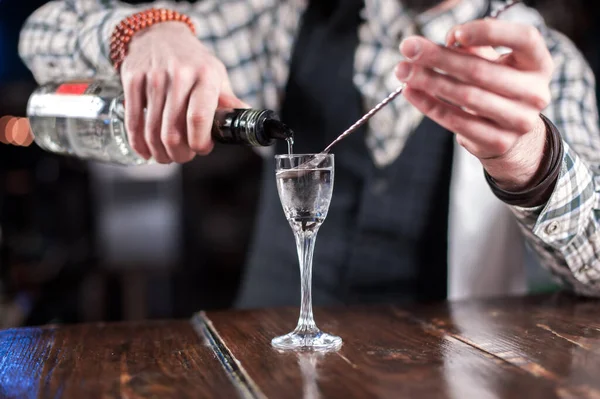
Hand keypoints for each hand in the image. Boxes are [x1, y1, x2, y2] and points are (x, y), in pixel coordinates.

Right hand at [120, 22, 247, 163]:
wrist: (159, 34)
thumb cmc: (193, 61)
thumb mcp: (216, 76)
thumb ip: (229, 102)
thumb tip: (247, 122)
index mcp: (205, 76)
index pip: (199, 119)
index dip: (199, 143)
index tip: (202, 149)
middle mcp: (179, 76)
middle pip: (173, 132)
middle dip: (179, 154)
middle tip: (183, 156)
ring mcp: (153, 78)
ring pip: (152, 131)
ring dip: (160, 153)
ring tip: (167, 156)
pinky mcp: (132, 80)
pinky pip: (134, 122)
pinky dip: (139, 144)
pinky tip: (146, 150)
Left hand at [395, 19, 553, 190]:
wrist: (510, 134)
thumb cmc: (497, 87)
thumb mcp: (494, 63)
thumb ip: (473, 48)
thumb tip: (448, 40)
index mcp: (539, 63)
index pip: (523, 38)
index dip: (489, 32)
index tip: (454, 33)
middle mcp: (535, 92)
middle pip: (480, 70)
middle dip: (438, 57)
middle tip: (408, 48)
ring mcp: (519, 121)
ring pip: (465, 97)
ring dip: (428, 81)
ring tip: (403, 70)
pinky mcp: (498, 141)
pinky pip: (455, 121)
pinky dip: (429, 105)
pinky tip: (410, 92)